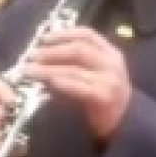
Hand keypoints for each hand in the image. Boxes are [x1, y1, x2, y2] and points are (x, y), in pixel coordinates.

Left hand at [23, 27, 130, 141]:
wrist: (126, 122)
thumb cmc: (106, 96)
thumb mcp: (95, 74)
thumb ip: (75, 64)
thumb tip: (42, 58)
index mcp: (110, 52)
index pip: (86, 34)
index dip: (63, 34)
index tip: (43, 38)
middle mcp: (111, 63)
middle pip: (78, 49)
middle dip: (51, 51)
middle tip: (31, 56)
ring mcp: (109, 80)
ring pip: (74, 69)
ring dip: (48, 69)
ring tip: (30, 70)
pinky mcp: (103, 97)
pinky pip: (79, 87)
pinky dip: (63, 83)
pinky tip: (49, 82)